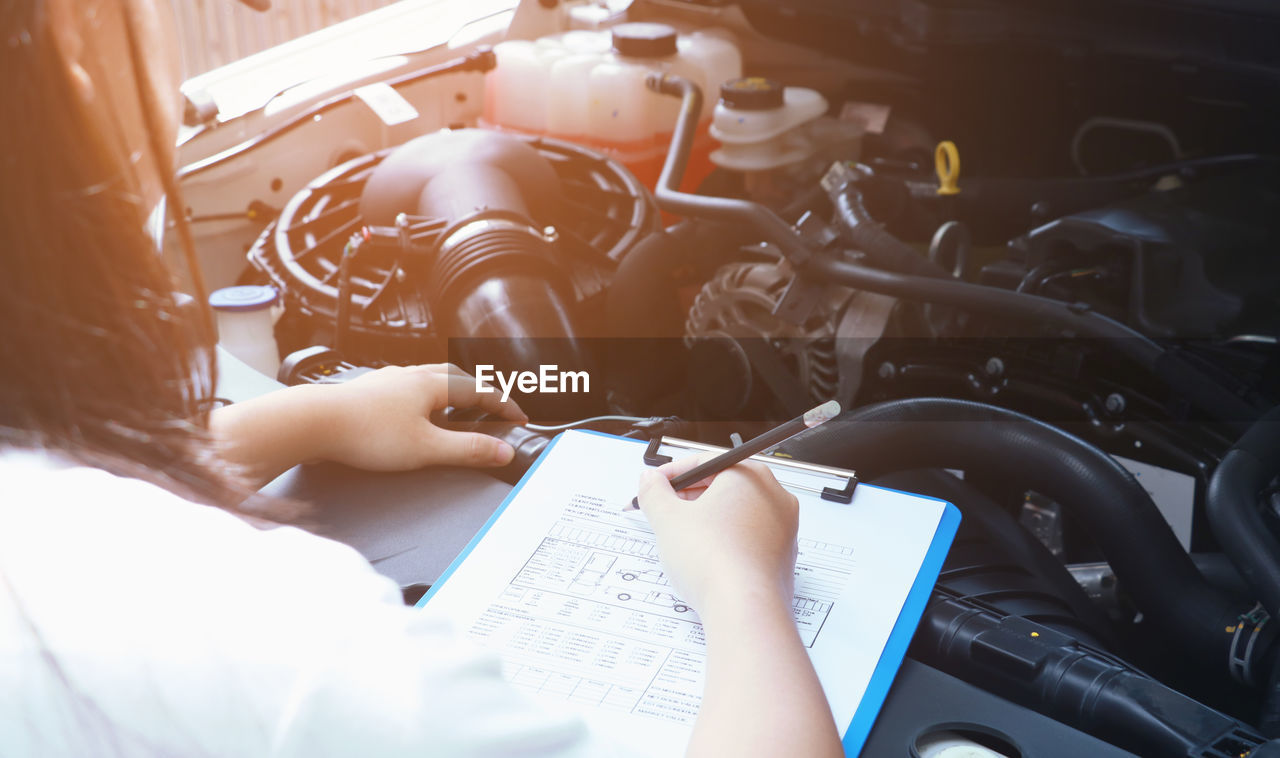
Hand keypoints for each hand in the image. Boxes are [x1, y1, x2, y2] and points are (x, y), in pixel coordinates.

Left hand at [317, 363, 527, 470]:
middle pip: (456, 376)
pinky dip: (423, 398)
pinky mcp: (368, 393)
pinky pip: (406, 389)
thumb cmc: (364, 432)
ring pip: (429, 379)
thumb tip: (502, 451)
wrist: (312, 423)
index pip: (480, 390)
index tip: (518, 418)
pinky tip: (414, 413)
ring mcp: (387, 382)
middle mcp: (410, 376)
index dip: (504, 404)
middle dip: (479, 391)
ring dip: (450, 391)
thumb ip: (468, 449)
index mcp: (431, 383)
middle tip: (493, 407)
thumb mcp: (427, 448)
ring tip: (457, 408)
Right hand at [635, 453, 798, 612]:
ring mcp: (783, 528)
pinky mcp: (781, 556)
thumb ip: (654, 492)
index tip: (654, 485)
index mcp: (750, 475)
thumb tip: (650, 481)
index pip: (705, 462)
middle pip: (723, 485)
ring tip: (682, 538)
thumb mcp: (668, 519)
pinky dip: (726, 542)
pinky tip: (706, 558)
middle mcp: (774, 496)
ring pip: (736, 514)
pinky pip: (748, 539)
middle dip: (689, 497)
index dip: (672, 473)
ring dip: (707, 520)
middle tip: (663, 511)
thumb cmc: (714, 560)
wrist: (744, 609)